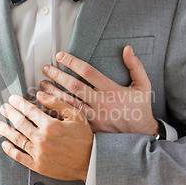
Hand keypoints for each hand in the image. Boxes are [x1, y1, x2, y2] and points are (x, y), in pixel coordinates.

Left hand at [0, 92, 92, 180]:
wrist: (90, 162)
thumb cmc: (85, 139)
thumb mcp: (76, 116)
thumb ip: (57, 103)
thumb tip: (40, 95)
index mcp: (50, 125)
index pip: (29, 110)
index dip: (19, 103)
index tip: (12, 99)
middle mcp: (42, 139)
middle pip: (20, 123)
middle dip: (9, 113)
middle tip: (4, 109)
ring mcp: (38, 153)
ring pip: (16, 139)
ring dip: (5, 130)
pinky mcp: (37, 165)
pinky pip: (19, 156)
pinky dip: (10, 150)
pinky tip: (5, 144)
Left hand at [40, 45, 158, 135]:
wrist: (141, 135)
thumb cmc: (140, 108)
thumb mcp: (143, 85)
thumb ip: (135, 66)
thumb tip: (127, 48)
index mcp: (112, 90)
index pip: (88, 72)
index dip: (72, 62)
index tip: (60, 56)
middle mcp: (102, 103)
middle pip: (74, 86)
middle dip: (57, 75)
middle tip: (46, 68)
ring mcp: (95, 117)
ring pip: (69, 103)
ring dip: (53, 93)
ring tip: (42, 85)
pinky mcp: (90, 129)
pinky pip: (70, 119)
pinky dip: (58, 111)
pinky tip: (47, 105)